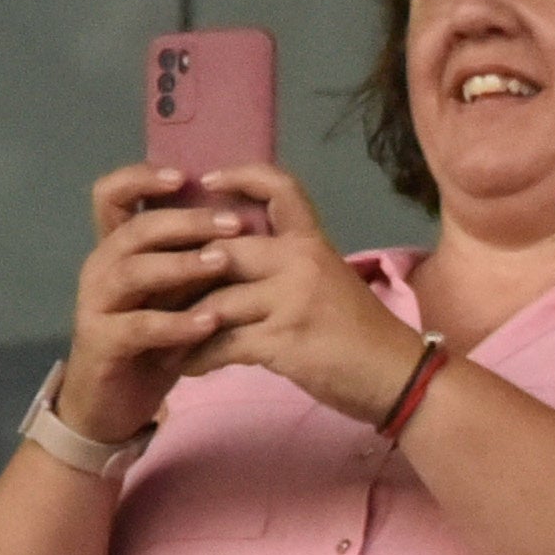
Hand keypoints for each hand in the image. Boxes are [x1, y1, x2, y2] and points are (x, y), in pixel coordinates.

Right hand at [60, 164, 246, 445]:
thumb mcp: (173, 294)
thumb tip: (242, 223)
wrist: (111, 405)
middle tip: (233, 224)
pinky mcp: (101, 342)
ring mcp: (96, 304)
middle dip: (186, 222)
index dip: (143, 178)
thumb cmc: (149, 343)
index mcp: (116, 248)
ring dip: (181, 264)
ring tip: (222, 263)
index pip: (113, 194)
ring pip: (133, 270)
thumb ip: (192, 260)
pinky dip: (175, 323)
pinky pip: (137, 326)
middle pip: (136, 228)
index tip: (185, 175)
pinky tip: (209, 323)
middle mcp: (101, 267)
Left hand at [185, 170, 429, 427]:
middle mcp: (300, 261)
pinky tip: (187, 366)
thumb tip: (234, 264)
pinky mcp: (284, 340)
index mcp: (313, 243)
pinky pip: (224, 343)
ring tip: (163, 338)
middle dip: (184, 274)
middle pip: (223, 251)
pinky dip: (199, 358)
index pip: (279, 188)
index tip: (209, 181)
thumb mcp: (331, 284)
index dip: (241, 176)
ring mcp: (292, 300)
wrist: (398, 378)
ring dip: (183, 324)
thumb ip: (288, 268)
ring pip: (216, 301)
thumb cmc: (363, 336)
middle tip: (155, 289)